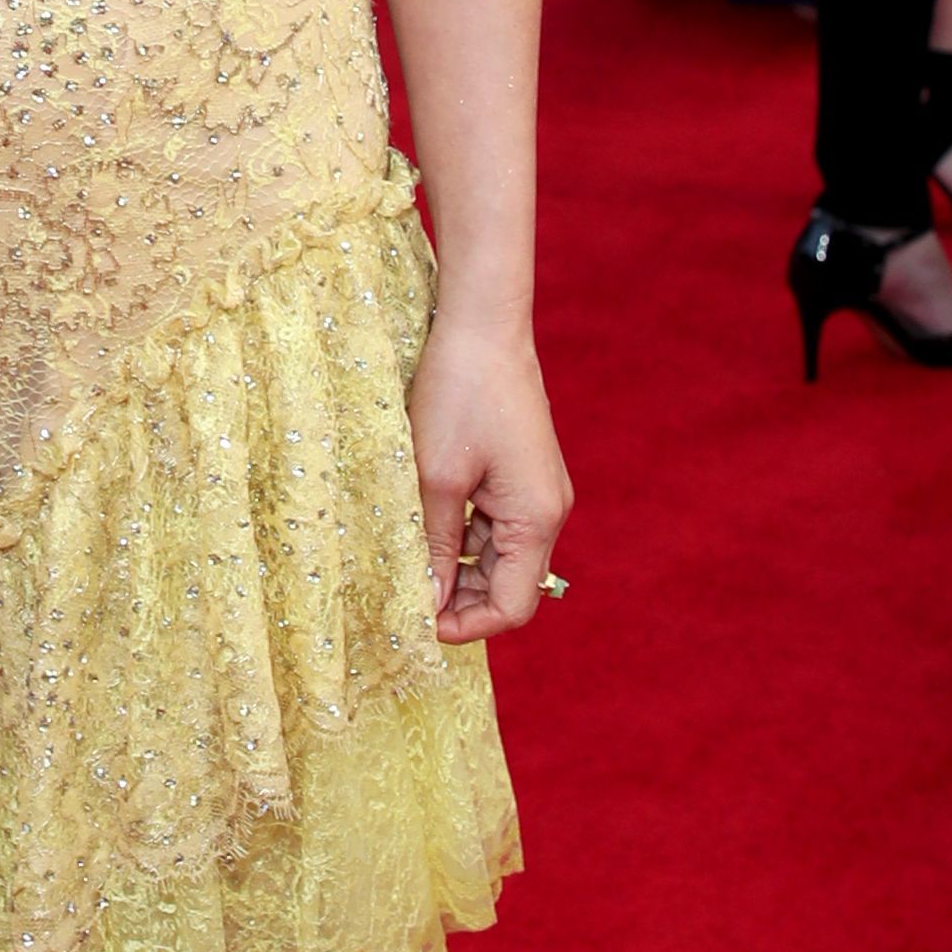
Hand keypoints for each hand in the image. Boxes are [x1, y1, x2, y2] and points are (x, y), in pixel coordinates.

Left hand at [409, 322, 570, 642]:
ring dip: (456, 570)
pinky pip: (493, 527)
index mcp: (536, 519)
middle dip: (459, 601)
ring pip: (498, 558)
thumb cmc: (458, 394)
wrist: (482, 326)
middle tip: (404, 599)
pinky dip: (460, 539)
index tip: (419, 624)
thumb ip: (433, 544)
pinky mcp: (520, 476)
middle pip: (509, 586)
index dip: (467, 625)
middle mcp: (547, 513)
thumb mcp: (436, 477)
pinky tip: (421, 530)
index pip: (514, 605)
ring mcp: (536, 494)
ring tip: (406, 564)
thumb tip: (426, 601)